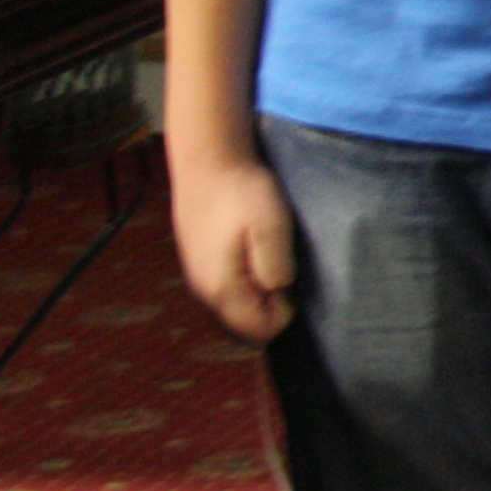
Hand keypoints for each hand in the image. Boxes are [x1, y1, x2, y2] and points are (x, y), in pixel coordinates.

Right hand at [173, 151, 295, 342]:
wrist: (207, 160)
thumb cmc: (242, 191)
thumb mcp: (271, 226)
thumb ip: (275, 266)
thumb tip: (279, 292)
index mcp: (222, 287)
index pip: (259, 330)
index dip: (284, 312)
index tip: (291, 278)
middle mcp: (205, 290)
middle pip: (246, 321)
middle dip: (271, 304)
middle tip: (282, 264)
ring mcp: (200, 276)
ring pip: (237, 304)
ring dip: (259, 289)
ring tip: (271, 253)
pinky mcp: (201, 261)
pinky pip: (228, 286)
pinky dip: (246, 276)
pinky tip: (255, 247)